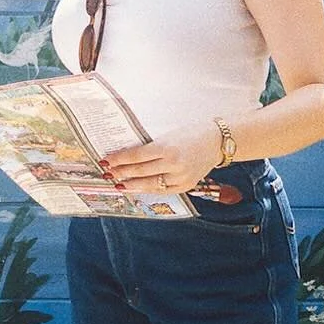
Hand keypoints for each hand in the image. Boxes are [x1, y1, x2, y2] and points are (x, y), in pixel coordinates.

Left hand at [103, 121, 220, 195]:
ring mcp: (180, 177)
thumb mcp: (169, 135)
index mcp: (168, 147)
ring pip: (149, 185)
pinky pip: (162, 191)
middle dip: (121, 172)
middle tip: (108, 173)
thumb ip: (151, 147)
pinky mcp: (186, 186)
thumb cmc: (191, 133)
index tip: (107, 160)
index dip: (119, 159)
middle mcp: (173, 163)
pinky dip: (148, 190)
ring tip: (119, 184)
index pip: (136, 156)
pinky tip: (137, 188)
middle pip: (140, 171)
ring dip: (131, 185)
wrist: (216, 141)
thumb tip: (128, 156)